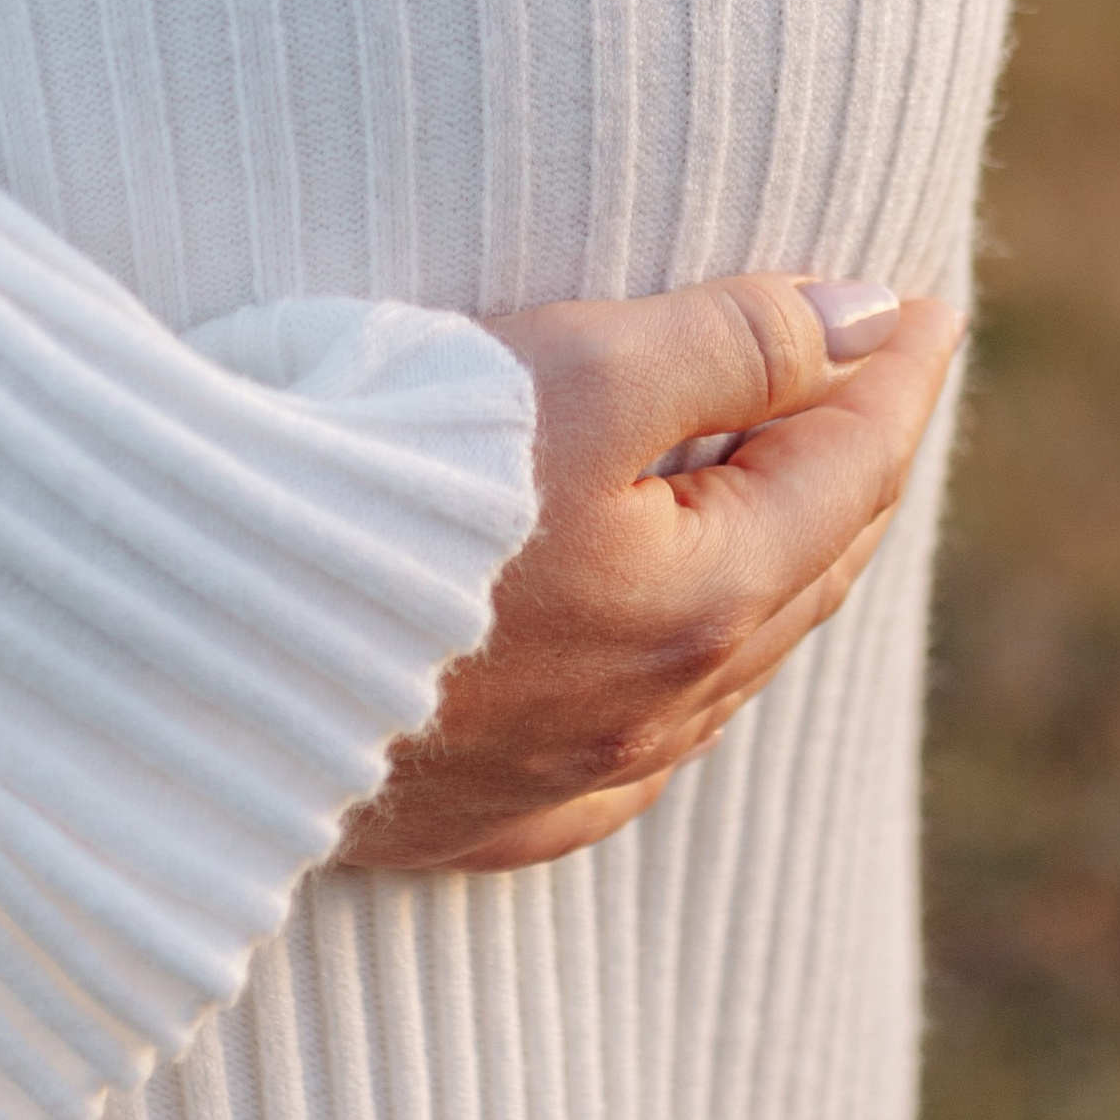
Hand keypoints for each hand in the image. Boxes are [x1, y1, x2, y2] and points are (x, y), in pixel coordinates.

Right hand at [337, 274, 961, 874]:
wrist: (192, 636)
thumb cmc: (385, 480)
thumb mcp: (576, 372)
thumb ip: (734, 342)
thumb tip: (869, 319)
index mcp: (703, 603)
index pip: (847, 466)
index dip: (895, 371)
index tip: (927, 301)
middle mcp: (654, 712)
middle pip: (800, 566)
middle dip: (849, 461)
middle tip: (878, 374)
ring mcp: (562, 779)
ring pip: (722, 663)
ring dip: (770, 561)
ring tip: (787, 479)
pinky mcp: (470, 818)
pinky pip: (624, 751)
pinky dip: (672, 674)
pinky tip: (662, 658)